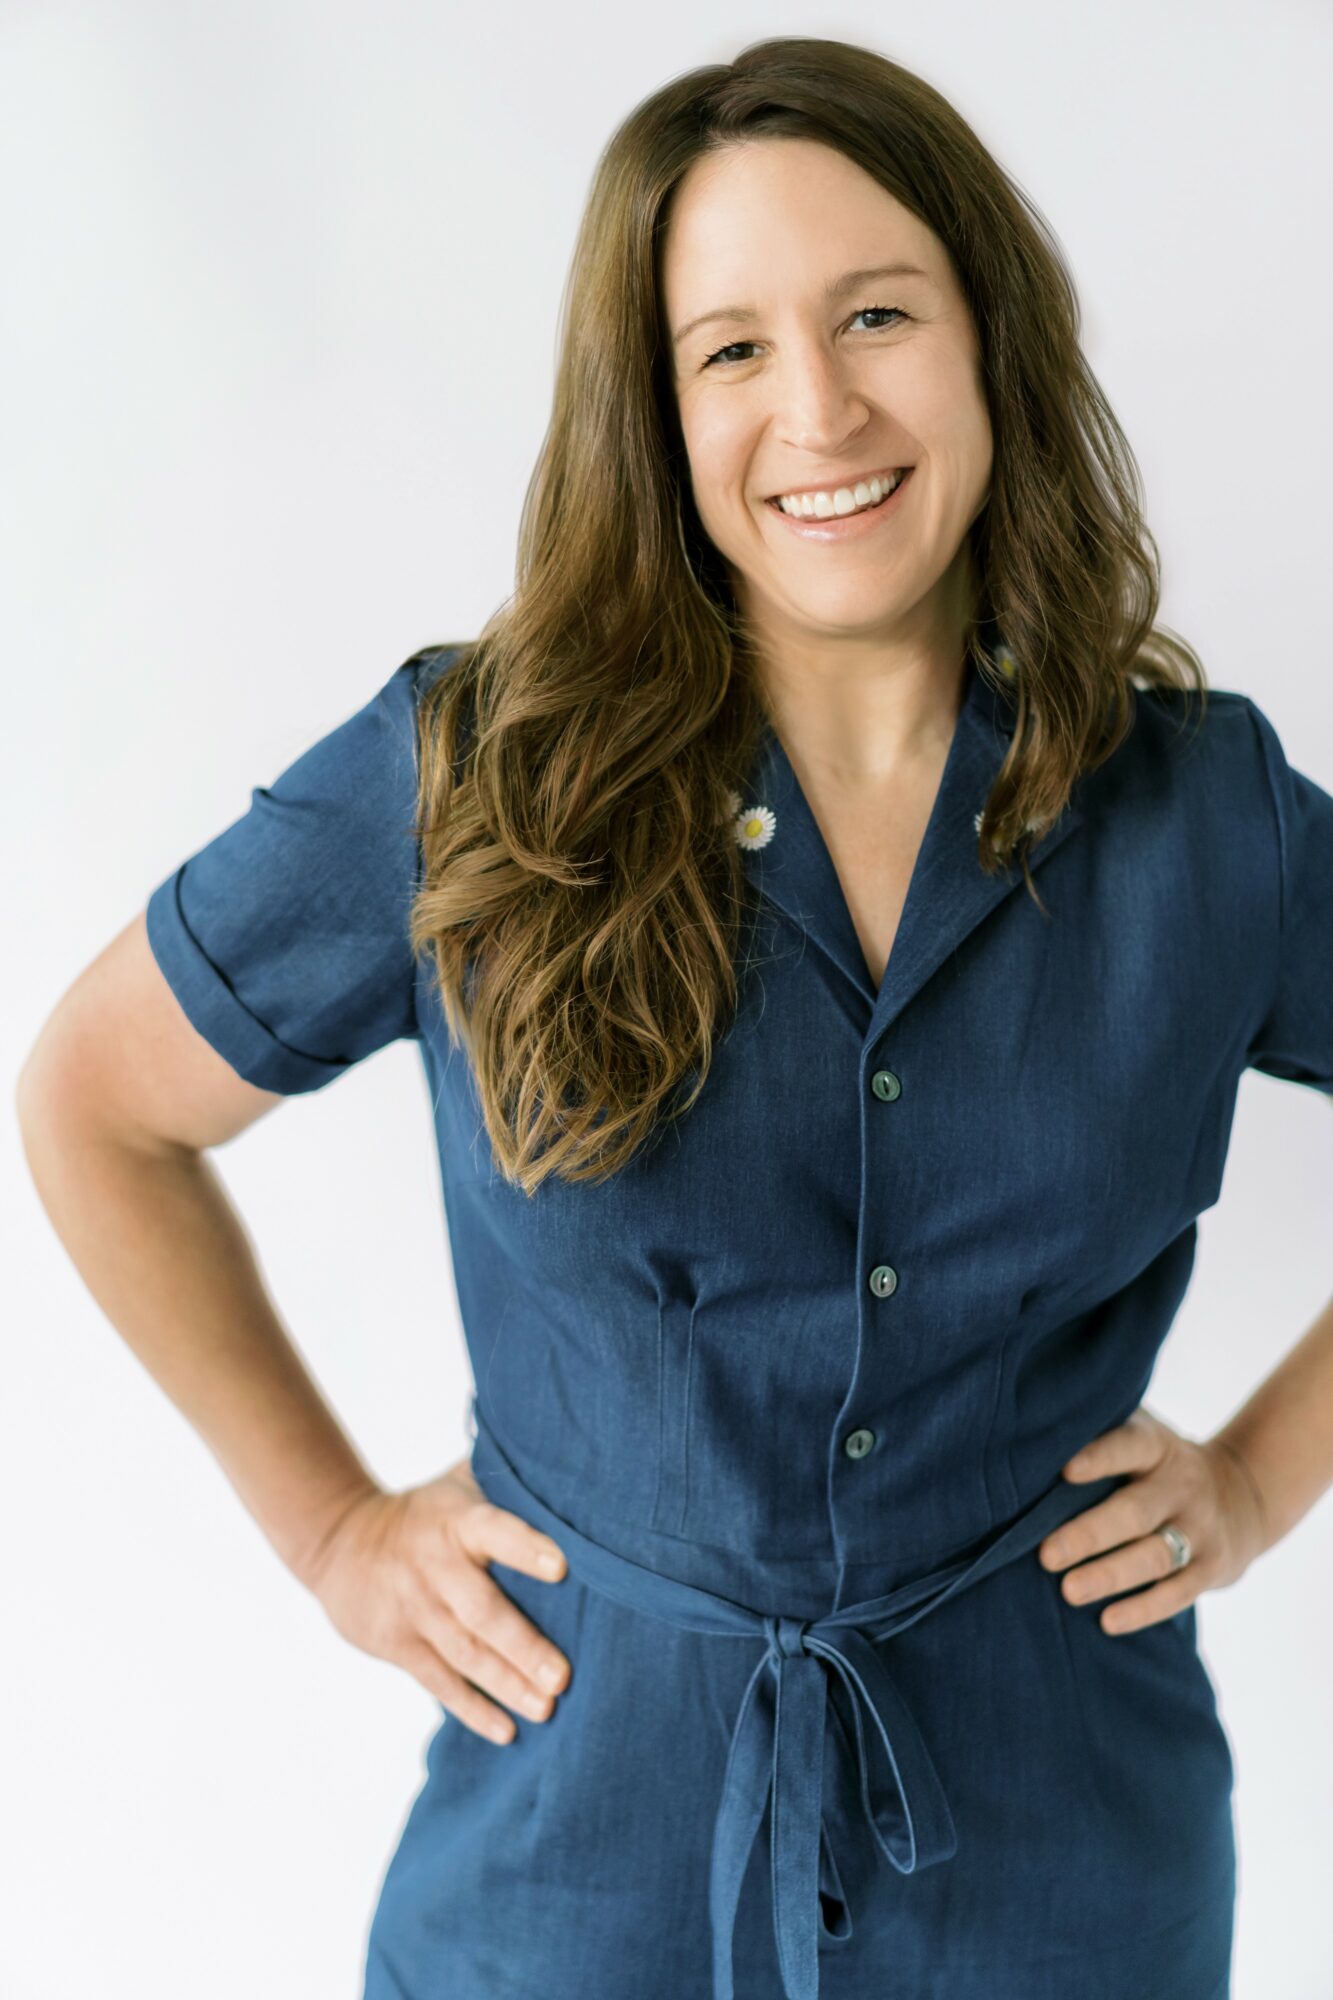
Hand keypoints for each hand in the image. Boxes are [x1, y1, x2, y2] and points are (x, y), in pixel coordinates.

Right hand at [301, 1454, 570, 1744]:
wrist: (340, 1542)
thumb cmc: (427, 1512)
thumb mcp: (459, 1483)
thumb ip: (507, 1479)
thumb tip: (574, 1466)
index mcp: (457, 1520)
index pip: (493, 1531)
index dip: (525, 1547)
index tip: (561, 1567)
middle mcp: (434, 1566)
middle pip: (480, 1610)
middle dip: (523, 1645)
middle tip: (563, 1676)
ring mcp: (413, 1609)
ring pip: (463, 1653)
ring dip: (506, 1685)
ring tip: (546, 1709)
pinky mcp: (397, 1644)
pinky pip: (438, 1681)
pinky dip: (472, 1708)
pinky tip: (506, 1731)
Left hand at [1036, 1405, 1269, 1635]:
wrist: (1245, 1494)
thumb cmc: (1159, 1465)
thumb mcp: (1143, 1436)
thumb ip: (1099, 1435)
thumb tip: (1025, 1440)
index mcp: (1157, 1447)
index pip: (1129, 1446)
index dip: (1100, 1457)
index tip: (1064, 1470)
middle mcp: (1182, 1486)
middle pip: (1135, 1511)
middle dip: (1090, 1534)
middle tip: (1046, 1555)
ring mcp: (1201, 1529)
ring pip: (1156, 1556)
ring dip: (1111, 1575)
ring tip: (1069, 1590)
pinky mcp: (1212, 1569)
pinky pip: (1178, 1593)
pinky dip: (1143, 1609)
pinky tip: (1108, 1621)